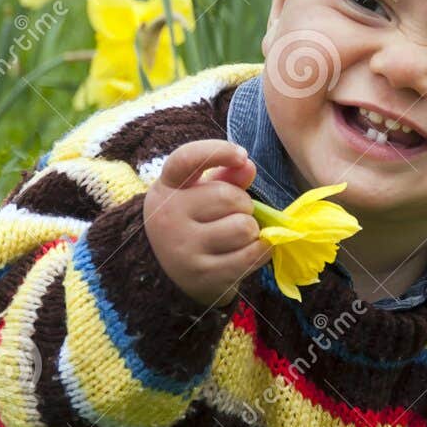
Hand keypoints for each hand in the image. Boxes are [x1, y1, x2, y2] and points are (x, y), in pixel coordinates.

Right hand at [143, 139, 272, 309]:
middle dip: (243, 205)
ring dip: (251, 231)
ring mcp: (183, 247)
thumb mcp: (200, 194)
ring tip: (237, 235)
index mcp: (167, 187)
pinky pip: (251, 255)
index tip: (241, 155)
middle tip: (234, 215)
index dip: (218, 151)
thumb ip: (226, 177)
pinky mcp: (203, 274)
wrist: (170, 275)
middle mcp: (168, 216)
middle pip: (230, 197)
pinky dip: (260, 251)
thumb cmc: (193, 223)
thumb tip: (248, 167)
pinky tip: (249, 251)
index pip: (187, 159)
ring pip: (244, 227)